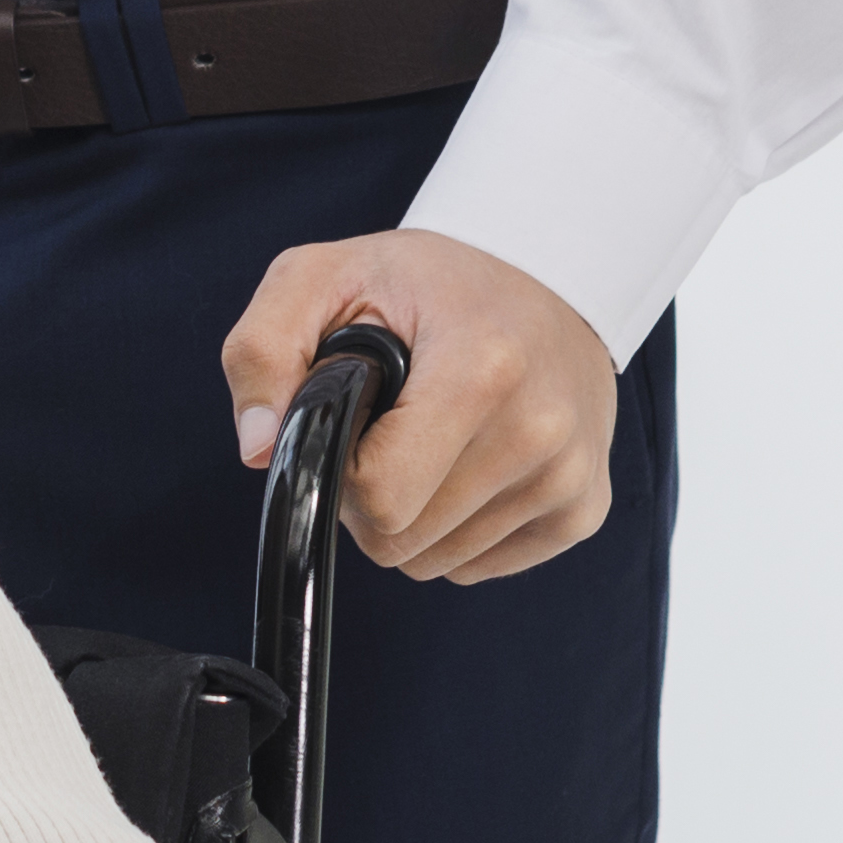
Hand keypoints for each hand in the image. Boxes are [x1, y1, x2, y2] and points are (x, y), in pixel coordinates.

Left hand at [222, 224, 618, 584]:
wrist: (543, 279)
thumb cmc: (422, 280)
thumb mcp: (322, 276)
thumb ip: (262, 350)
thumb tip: (257, 449)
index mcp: (481, 369)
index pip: (381, 497)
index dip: (341, 470)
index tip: (351, 420)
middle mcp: (540, 432)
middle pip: (402, 541)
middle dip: (369, 495)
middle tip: (384, 426)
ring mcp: (571, 478)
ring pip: (436, 562)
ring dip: (410, 514)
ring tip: (427, 435)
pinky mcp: (586, 511)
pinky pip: (476, 566)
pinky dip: (452, 527)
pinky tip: (463, 461)